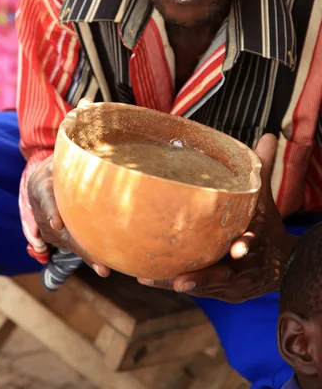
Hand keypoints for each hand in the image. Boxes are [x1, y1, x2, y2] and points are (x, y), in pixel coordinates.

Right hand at [28, 155, 109, 276]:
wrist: (41, 177)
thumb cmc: (60, 163)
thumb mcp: (62, 155)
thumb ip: (72, 153)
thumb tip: (87, 130)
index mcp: (41, 186)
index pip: (45, 198)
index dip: (51, 210)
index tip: (57, 223)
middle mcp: (40, 210)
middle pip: (61, 231)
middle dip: (80, 248)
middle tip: (100, 264)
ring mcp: (46, 227)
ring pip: (67, 243)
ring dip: (87, 256)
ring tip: (105, 267)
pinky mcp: (55, 235)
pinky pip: (70, 245)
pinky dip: (87, 254)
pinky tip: (102, 266)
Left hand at [138, 134, 297, 302]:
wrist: (280, 263)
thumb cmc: (264, 227)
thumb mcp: (263, 200)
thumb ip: (261, 171)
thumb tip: (268, 136)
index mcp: (255, 242)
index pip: (252, 243)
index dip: (246, 245)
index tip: (239, 248)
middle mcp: (243, 269)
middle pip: (222, 276)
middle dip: (201, 279)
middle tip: (180, 280)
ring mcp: (229, 284)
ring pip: (202, 286)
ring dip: (176, 282)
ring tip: (149, 279)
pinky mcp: (217, 291)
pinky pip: (193, 286)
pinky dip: (170, 281)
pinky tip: (147, 278)